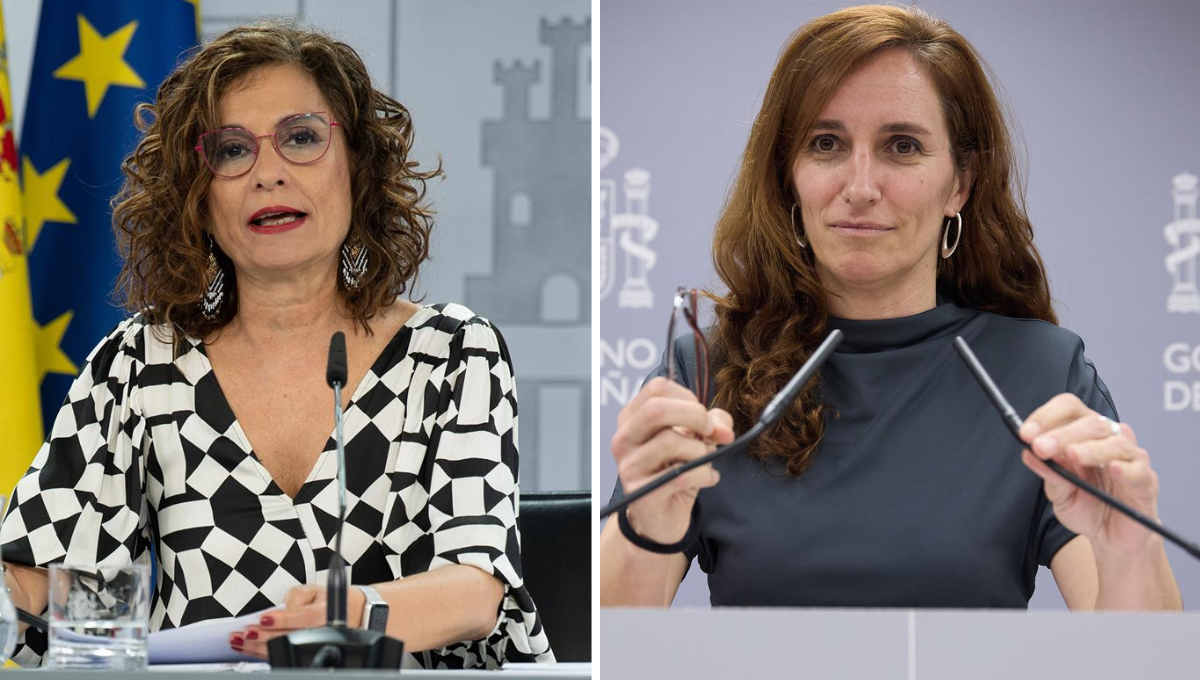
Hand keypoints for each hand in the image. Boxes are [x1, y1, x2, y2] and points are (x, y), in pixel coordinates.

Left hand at [229, 584, 365, 658]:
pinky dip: (262, 653)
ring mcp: (315, 645)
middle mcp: (322, 632)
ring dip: (259, 647)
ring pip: (286, 649)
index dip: (284, 620)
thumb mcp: (317, 590)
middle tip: (245, 633)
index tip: (264, 619)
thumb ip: (298, 595)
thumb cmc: (330, 602)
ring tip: (240, 641)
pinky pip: (283, 655)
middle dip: (265, 637)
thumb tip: (281, 607)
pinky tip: (248, 648)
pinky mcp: (305, 653)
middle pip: (292, 637)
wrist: (352, 615)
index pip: (305, 617)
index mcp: (328, 613)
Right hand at [611, 377, 734, 543]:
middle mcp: (624, 439)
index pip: (657, 388)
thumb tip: (722, 428)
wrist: (660, 518)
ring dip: (701, 451)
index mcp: (632, 418)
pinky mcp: (641, 493)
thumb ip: (712, 423)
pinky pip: (682, 475)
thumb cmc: (675, 471)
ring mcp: (629, 467)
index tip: (703, 417)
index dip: (688, 397)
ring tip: (706, 462)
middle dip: (695, 416)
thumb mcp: (694, 439)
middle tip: (710, 433)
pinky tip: (708, 479)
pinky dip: (705, 475)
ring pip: (671, 442)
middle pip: (656, 409)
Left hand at [1019, 394, 1159, 553]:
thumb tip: (1027, 453)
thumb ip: (1048, 472)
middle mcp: (1109, 438)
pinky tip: (1112, 468)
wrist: (1112, 535)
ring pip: (1114, 442)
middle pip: (1089, 423)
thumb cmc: (1087, 504)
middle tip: (1040, 447)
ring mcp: (1130, 458)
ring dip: (1090, 448)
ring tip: (1073, 455)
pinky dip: (1124, 468)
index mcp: (1083, 433)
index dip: (1046, 416)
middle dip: (1061, 434)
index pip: (1069, 409)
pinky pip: (1137, 470)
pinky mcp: (1145, 480)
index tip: (1025, 433)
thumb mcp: (1059, 491)